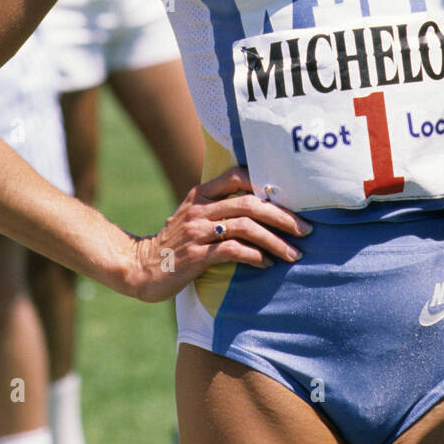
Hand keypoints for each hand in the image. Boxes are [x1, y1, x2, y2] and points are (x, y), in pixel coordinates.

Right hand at [125, 166, 311, 301]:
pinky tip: (267, 264)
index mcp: (201, 195)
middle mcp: (200, 209)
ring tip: (294, 253)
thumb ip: (217, 208)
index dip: (265, 183)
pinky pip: (233, 251)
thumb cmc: (173, 244)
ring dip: (275, 240)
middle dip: (282, 215)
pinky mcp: (196, 256)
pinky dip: (255, 256)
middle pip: (250, 202)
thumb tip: (259, 206)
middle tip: (305, 229)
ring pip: (246, 226)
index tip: (290, 198)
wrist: (138, 267)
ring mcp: (197, 232)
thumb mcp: (192, 217)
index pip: (236, 176)